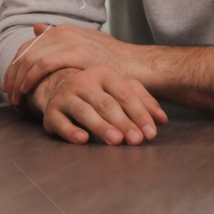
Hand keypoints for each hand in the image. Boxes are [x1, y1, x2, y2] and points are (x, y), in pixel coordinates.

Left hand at [1, 23, 147, 105]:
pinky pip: (43, 64)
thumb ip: (60, 40)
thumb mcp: (85, 46)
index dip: (16, 67)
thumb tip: (37, 27)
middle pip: (25, 52)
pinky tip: (26, 91)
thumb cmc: (113, 64)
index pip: (28, 47)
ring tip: (15, 99)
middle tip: (9, 95)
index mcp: (64, 30)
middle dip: (13, 75)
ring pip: (30, 58)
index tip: (11, 85)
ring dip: (18, 80)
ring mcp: (70, 40)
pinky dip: (30, 78)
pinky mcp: (76, 52)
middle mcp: (64, 32)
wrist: (138, 66)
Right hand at [25, 66, 167, 144]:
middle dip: (123, 123)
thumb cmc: (97, 91)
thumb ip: (143, 102)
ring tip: (116, 141)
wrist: (58, 86)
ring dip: (101, 127)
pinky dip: (71, 131)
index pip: (125, 94)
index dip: (139, 114)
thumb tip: (162, 120)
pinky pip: (61, 123)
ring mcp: (66, 95)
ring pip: (85, 112)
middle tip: (136, 140)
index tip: (151, 133)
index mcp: (104, 73)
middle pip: (106, 104)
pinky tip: (83, 139)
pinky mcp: (51, 112)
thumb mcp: (121, 90)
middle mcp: (83, 81)